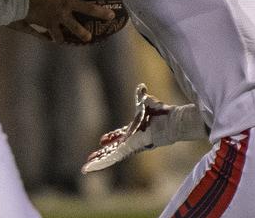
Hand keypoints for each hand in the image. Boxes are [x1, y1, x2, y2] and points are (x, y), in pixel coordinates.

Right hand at [17, 0, 114, 43]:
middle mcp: (67, 3)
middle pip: (89, 9)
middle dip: (102, 12)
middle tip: (111, 16)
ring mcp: (60, 15)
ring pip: (76, 27)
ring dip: (83, 33)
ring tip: (88, 38)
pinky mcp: (50, 24)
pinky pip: (56, 34)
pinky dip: (57, 38)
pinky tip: (58, 41)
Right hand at [82, 84, 207, 172]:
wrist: (168, 121)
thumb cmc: (160, 114)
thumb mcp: (145, 102)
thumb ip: (141, 96)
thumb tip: (141, 86)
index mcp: (134, 131)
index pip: (119, 137)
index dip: (111, 137)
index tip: (102, 140)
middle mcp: (131, 141)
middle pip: (112, 150)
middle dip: (100, 155)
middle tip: (90, 159)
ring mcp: (129, 147)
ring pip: (110, 157)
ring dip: (97, 162)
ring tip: (85, 168)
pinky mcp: (127, 151)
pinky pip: (111, 159)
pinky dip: (100, 163)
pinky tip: (90, 167)